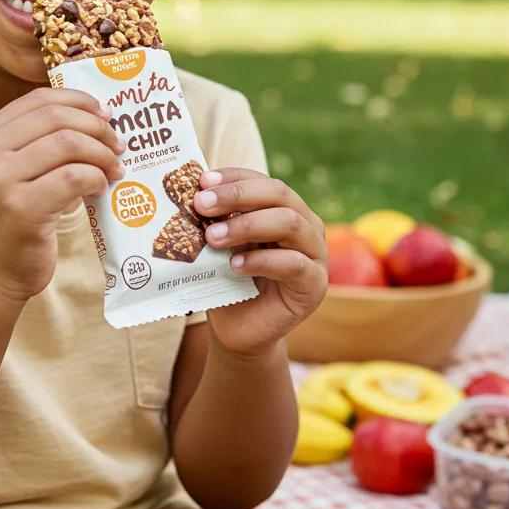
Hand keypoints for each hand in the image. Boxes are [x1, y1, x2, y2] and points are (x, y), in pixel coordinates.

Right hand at [0, 87, 125, 303]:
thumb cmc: (13, 218)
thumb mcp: (14, 171)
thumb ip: (40, 142)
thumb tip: (99, 116)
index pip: (39, 99)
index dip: (80, 101)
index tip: (107, 113)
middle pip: (57, 117)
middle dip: (98, 127)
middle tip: (119, 145)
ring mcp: (0, 180)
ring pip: (68, 144)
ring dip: (102, 155)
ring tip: (114, 169)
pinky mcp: (21, 208)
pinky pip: (74, 177)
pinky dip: (97, 178)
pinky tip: (99, 189)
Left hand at [192, 168, 327, 356]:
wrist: (239, 330)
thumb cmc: (228, 281)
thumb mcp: (220, 245)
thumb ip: (216, 220)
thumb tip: (192, 193)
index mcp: (286, 209)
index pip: (263, 181)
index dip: (234, 177)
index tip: (202, 181)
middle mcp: (307, 225)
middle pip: (279, 194)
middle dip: (238, 195)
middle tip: (202, 204)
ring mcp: (316, 255)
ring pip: (290, 223)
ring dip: (247, 225)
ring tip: (213, 237)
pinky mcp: (315, 285)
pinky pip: (293, 264)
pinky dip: (261, 260)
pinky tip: (235, 265)